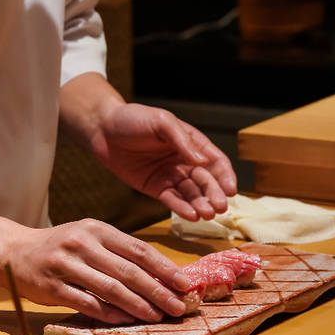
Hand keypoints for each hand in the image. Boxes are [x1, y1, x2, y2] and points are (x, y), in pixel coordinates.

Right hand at [8, 219, 191, 323]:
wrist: (13, 251)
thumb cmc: (59, 246)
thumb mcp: (87, 237)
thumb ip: (117, 251)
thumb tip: (159, 275)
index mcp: (96, 229)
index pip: (138, 249)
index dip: (164, 268)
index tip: (184, 284)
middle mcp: (81, 244)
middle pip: (128, 271)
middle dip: (158, 291)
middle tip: (178, 306)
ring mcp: (66, 265)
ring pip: (110, 288)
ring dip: (138, 305)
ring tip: (157, 316)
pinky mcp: (52, 287)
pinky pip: (87, 303)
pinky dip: (110, 313)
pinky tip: (127, 319)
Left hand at [96, 103, 237, 220]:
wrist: (102, 129)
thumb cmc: (133, 119)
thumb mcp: (161, 122)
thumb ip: (182, 141)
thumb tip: (204, 162)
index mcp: (191, 142)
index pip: (215, 161)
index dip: (225, 176)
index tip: (232, 190)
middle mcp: (184, 161)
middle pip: (205, 181)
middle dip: (214, 194)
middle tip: (221, 207)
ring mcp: (170, 175)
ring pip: (191, 193)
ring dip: (201, 204)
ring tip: (207, 214)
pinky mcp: (154, 188)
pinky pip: (171, 200)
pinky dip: (182, 208)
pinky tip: (191, 215)